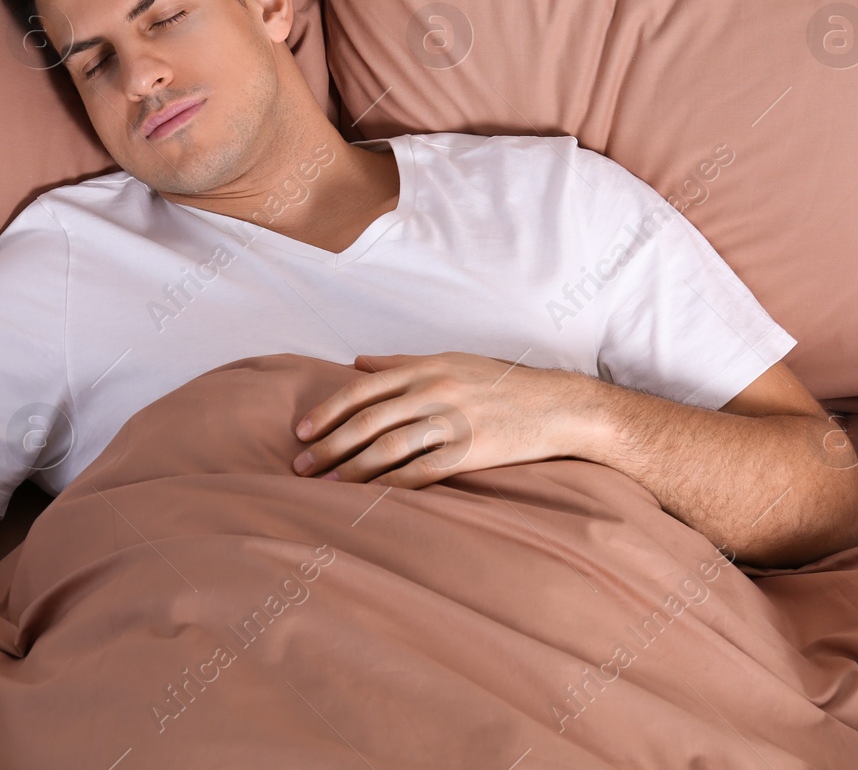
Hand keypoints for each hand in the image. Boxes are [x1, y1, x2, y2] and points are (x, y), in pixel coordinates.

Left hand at [290, 351, 597, 488]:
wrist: (556, 405)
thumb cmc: (500, 383)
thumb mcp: (450, 360)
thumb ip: (401, 363)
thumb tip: (358, 363)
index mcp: (426, 368)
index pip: (363, 390)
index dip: (328, 411)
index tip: (302, 431)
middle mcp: (434, 391)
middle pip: (368, 421)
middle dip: (329, 445)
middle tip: (301, 466)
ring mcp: (452, 422)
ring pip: (388, 449)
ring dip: (351, 469)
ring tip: (326, 485)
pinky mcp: (469, 453)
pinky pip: (420, 472)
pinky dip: (390, 486)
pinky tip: (369, 498)